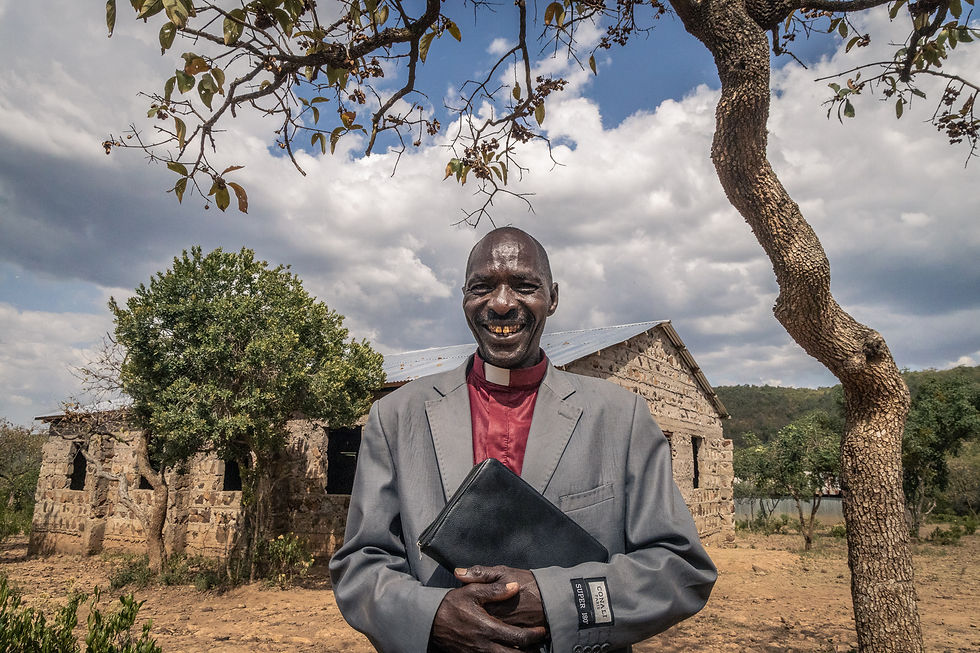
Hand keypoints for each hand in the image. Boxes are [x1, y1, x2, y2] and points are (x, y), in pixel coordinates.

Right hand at [430, 577, 547, 651]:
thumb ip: (495, 590)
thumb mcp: (472, 592)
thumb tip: (515, 587)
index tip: (542, 631)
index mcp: (488, 628)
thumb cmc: (451, 605)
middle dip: (531, 651)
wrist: (429, 621)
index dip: (534, 636)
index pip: (519, 638)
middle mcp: (485, 646)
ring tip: (528, 650)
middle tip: (539, 644)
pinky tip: (509, 650)